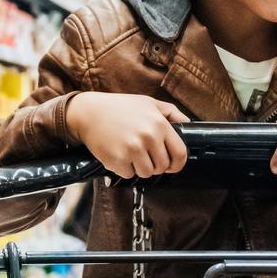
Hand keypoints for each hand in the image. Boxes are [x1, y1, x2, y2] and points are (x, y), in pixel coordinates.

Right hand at [67, 92, 187, 179]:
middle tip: (144, 156)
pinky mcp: (117, 160)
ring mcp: (132, 150)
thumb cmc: (119, 107)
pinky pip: (129, 174)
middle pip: (162, 167)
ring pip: (146, 173)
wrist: (88, 112)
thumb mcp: (149, 103)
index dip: (178, 164)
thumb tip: (188, 125)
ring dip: (140, 167)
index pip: (180, 154)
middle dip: (155, 165)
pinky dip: (124, 168)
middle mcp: (148, 137)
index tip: (172, 166)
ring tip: (130, 153)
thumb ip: (171, 113)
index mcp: (160, 124)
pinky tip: (118, 154)